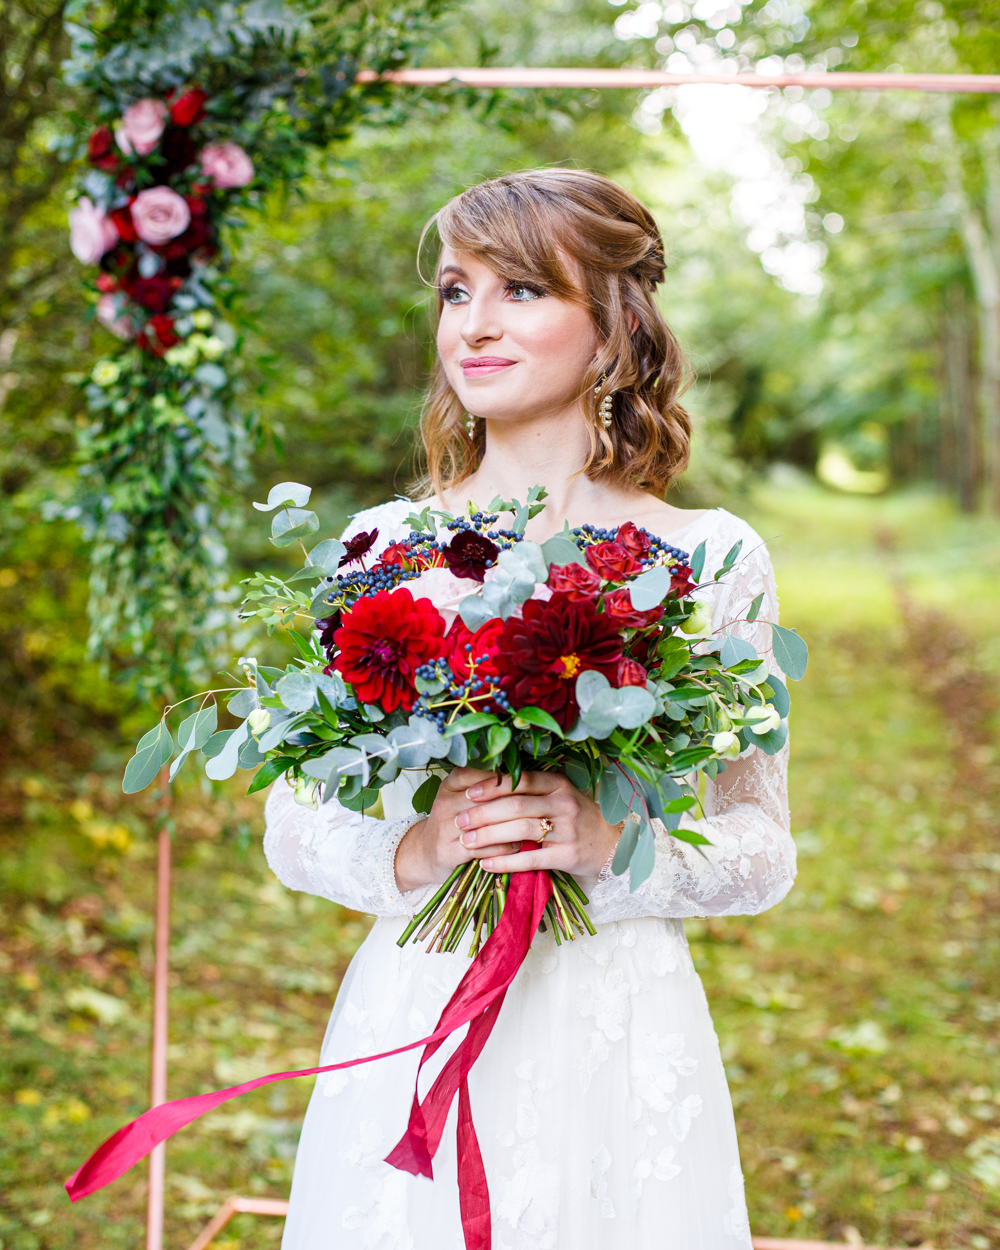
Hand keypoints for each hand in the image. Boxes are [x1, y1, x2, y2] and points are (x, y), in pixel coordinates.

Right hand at [394, 768, 526, 892]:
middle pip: (487, 800)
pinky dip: (504, 848)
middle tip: (538, 807)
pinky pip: (484, 848)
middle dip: (516, 804)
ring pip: (487, 824)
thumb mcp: (464, 796)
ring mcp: (444, 828)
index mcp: (451, 784)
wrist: (425, 852)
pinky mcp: (448, 852)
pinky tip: (516, 846)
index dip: (507, 780)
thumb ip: (489, 786)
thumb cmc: (454, 821)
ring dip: (513, 827)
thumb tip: (529, 778)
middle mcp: (444, 803)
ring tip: (530, 828)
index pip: (483, 775)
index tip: (530, 786)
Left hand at [450, 770, 620, 876]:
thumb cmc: (575, 817)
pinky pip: (530, 858)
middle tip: (460, 820)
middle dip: (483, 813)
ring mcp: (568, 830)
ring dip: (489, 836)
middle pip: (516, 805)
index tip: (468, 792)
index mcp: (558, 784)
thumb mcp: (558, 796)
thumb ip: (530, 790)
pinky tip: (486, 864)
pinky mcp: (568, 855)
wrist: (609, 844)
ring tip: (466, 841)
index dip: (491, 786)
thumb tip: (486, 784)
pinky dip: (505, 862)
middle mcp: (564, 803)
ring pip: (520, 830)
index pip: (520, 780)